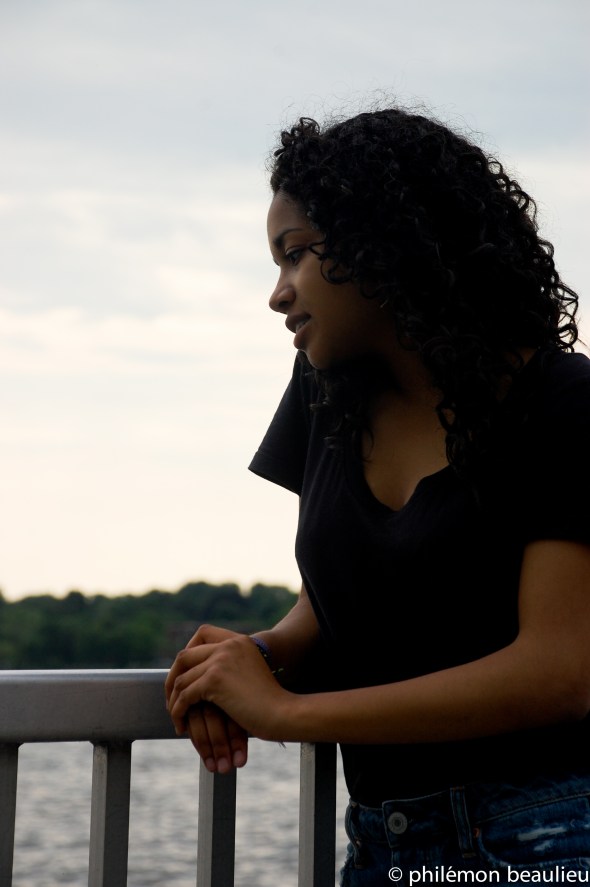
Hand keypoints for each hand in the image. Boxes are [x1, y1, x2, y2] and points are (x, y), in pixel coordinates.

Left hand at [165, 625, 287, 769]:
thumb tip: (201, 678)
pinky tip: (180, 724)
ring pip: (181, 678)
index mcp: (239, 640)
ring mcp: (221, 660)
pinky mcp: (214, 680)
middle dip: (173, 678)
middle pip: (185, 655)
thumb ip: (230, 667)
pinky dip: (178, 711)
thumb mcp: (249, 675)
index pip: (203, 633)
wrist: (283, 713)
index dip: (188, 651)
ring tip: (176, 716)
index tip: (184, 673)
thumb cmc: (270, 702)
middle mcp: (229, 644)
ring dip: (174, 700)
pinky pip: (184, 695)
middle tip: (172, 697)